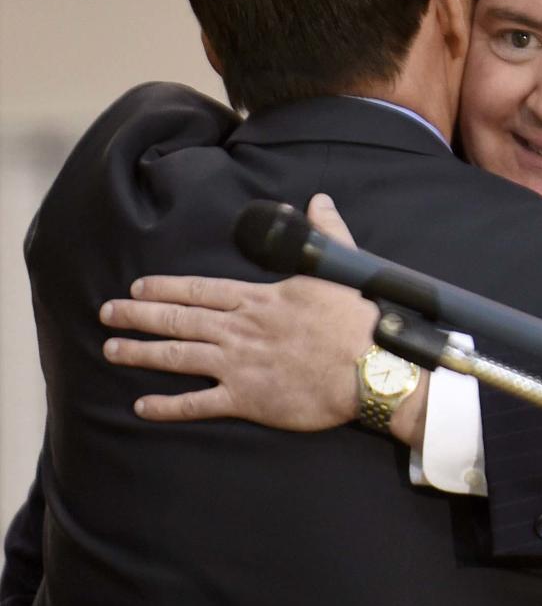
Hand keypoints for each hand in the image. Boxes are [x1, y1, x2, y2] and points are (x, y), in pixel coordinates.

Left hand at [100, 194, 381, 432]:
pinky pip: (199, 403)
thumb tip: (320, 200)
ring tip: (112, 350)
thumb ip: (325, 232)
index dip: (163, 289)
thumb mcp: (341, 267)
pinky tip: (143, 406)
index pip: (198, 289)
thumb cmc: (356, 321)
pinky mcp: (248, 399)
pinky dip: (168, 406)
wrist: (370, 367)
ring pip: (178, 355)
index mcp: (257, 299)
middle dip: (137, 315)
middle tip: (107, 313)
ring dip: (141, 352)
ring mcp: (239, 364)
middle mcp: (239, 329)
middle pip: (177, 319)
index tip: (136, 288)